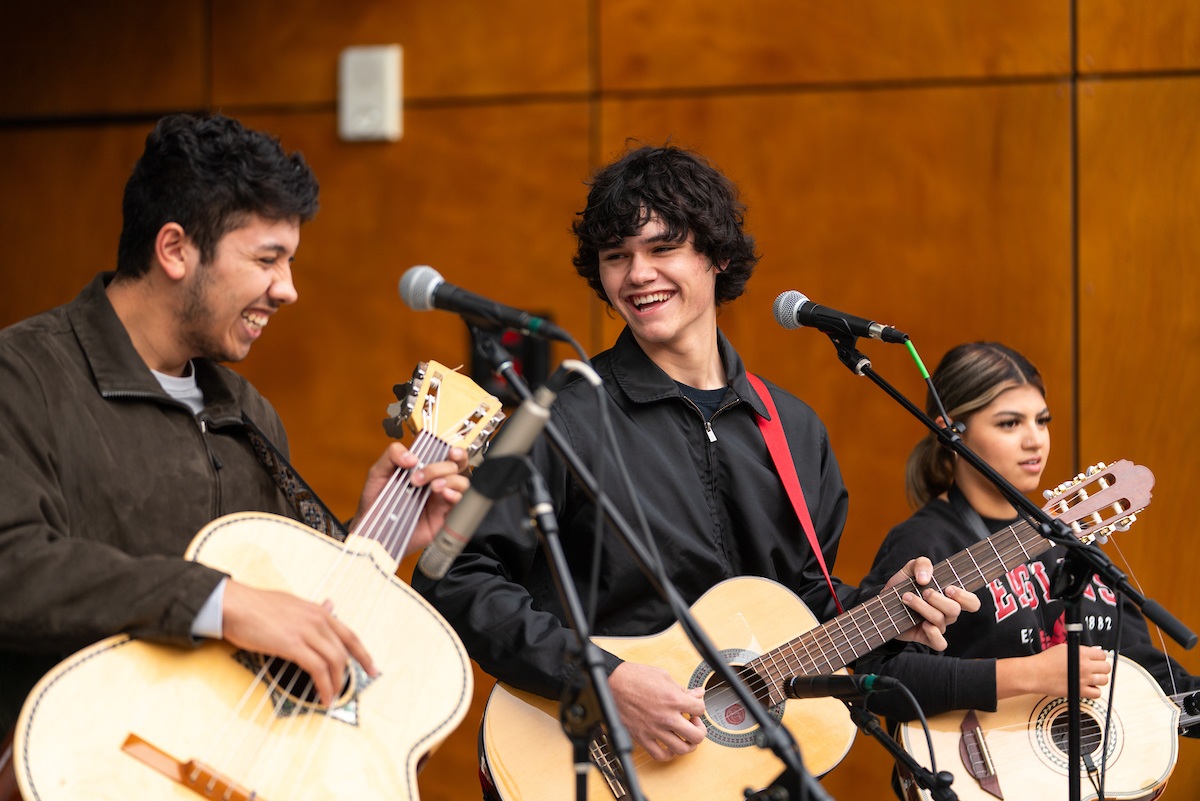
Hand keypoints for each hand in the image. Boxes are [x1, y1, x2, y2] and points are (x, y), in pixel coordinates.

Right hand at [221, 580, 375, 706]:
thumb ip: (312, 611)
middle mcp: (318, 619)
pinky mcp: (292, 644)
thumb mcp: (292, 603)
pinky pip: (317, 668)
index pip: (349, 635)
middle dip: (349, 673)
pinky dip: (323, 685)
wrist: (234, 604)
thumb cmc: (256, 605)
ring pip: (334, 660)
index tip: (372, 668)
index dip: (363, 654)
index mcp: (318, 611)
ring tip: (332, 696)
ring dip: (336, 682)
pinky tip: (321, 696)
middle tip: (347, 690)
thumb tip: (330, 607)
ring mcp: (306, 631)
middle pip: (344, 650)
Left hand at [352, 442, 469, 557]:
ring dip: (449, 480)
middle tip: (421, 475)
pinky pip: (460, 503)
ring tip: (432, 487)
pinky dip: (455, 495)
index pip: (446, 454)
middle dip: (443, 467)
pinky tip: (443, 495)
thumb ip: (392, 456)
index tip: (449, 450)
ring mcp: (441, 498)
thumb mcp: (379, 473)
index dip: (453, 450)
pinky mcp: (443, 516)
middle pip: (457, 466)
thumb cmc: (377, 502)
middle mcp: (436, 481)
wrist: (374, 529)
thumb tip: (411, 456)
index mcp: (425, 468)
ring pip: (462, 482)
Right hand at [609, 661, 707, 760]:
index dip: (699, 707)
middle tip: (693, 724)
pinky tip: (669, 746)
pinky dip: (668, 754)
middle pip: (696, 736)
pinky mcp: (642, 737)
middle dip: (700, 730)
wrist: (612, 682)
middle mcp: (666, 717)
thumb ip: (683, 689)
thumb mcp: (664, 676)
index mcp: (673, 699)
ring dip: (688, 744)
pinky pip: (660, 755)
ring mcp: (654, 729)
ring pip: (681, 749)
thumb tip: (698, 693)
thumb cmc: (635, 676)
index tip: (694, 707)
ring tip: (684, 736)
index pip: (700, 709)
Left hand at [887, 557, 980, 649]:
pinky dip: (933, 634)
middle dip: (938, 599)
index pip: (972, 602)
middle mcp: (947, 613)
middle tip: (924, 592)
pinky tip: (923, 624)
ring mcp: (938, 626)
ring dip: (922, 607)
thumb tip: (925, 578)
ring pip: (940, 620)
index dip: (965, 597)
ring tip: (907, 598)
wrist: (885, 603)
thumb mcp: (910, 569)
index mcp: (950, 597)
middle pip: (955, 610)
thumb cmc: (903, 586)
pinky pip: (940, 644)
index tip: (948, 588)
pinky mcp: (926, 637)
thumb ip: (922, 564)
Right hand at [997, 644, 1111, 698]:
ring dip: (1099, 679)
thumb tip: (1097, 652)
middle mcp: (1084, 666)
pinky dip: (1094, 691)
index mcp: (1081, 653)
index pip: (1102, 654)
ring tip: (1089, 678)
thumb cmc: (1045, 661)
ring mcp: (1083, 679)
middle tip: (1094, 669)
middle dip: (1102, 668)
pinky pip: (1097, 693)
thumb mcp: (1063, 648)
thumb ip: (1082, 650)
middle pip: (1106, 667)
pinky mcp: (1080, 691)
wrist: (1035, 674)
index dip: (1099, 657)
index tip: (1096, 660)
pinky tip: (1086, 687)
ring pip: (1104, 680)